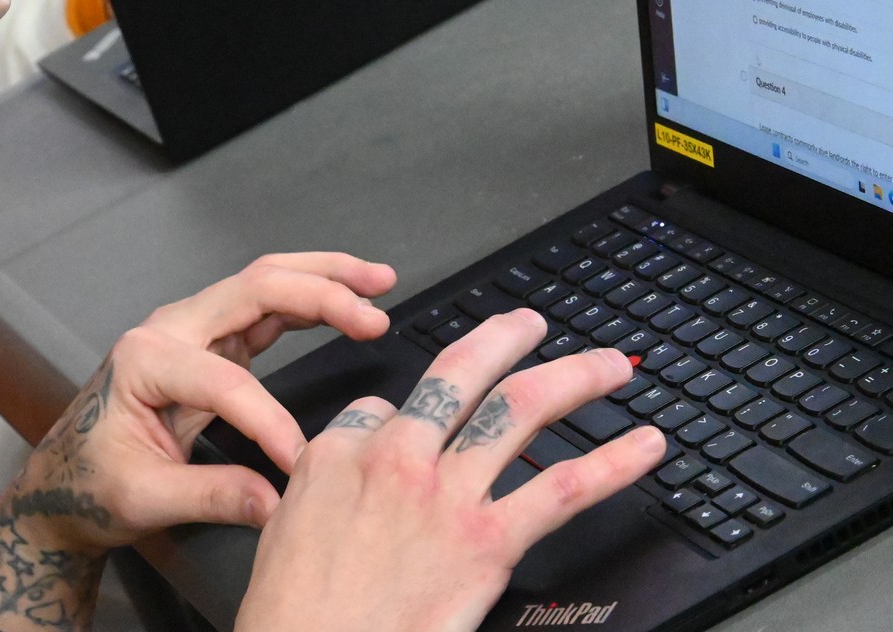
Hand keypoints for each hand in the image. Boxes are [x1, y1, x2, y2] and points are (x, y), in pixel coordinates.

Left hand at [0, 252, 394, 629]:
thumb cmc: (87, 482)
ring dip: (322, 279)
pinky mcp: (210, 345)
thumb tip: (276, 501)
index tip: (302, 462)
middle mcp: (168, 330)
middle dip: (320, 292)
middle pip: (254, 288)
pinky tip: (344, 301)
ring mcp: (190, 331)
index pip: (227, 380)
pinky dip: (308, 300)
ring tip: (377, 281)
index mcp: (145, 358)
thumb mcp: (143, 498)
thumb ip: (212, 496)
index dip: (271, 421)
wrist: (61, 480)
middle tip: (375, 311)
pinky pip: (264, 309)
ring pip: (264, 285)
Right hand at [235, 309, 664, 631]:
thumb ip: (324, 479)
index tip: (413, 423)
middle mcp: (397, 457)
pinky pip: (563, 487)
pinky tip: (644, 445)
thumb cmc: (293, 610)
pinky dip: (613, 461)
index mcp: (339, 451)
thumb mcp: (283, 526)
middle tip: (530, 324)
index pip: (382, 404)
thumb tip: (356, 456)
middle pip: (460, 373)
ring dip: (573, 377)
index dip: (402, 413)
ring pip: (520, 409)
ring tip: (608, 364)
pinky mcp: (489, 542)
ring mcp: (447, 495)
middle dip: (505, 338)